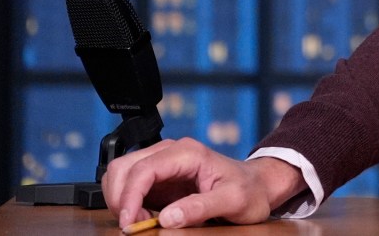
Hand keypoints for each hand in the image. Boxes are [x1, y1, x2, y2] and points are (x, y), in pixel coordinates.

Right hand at [101, 137, 303, 228]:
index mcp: (188, 153)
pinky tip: (142, 216)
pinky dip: (127, 201)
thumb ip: (202, 207)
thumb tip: (168, 218)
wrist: (258, 186)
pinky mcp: (159, 177)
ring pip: (121, 173)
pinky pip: (129, 184)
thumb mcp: (234, 201)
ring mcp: (163, 163)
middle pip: (124, 167)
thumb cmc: (250, 190)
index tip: (129, 222)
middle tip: (134, 224)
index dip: (129, 195)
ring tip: (139, 220)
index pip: (144, 168)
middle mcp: (171, 153)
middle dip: (121, 197)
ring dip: (121, 198)